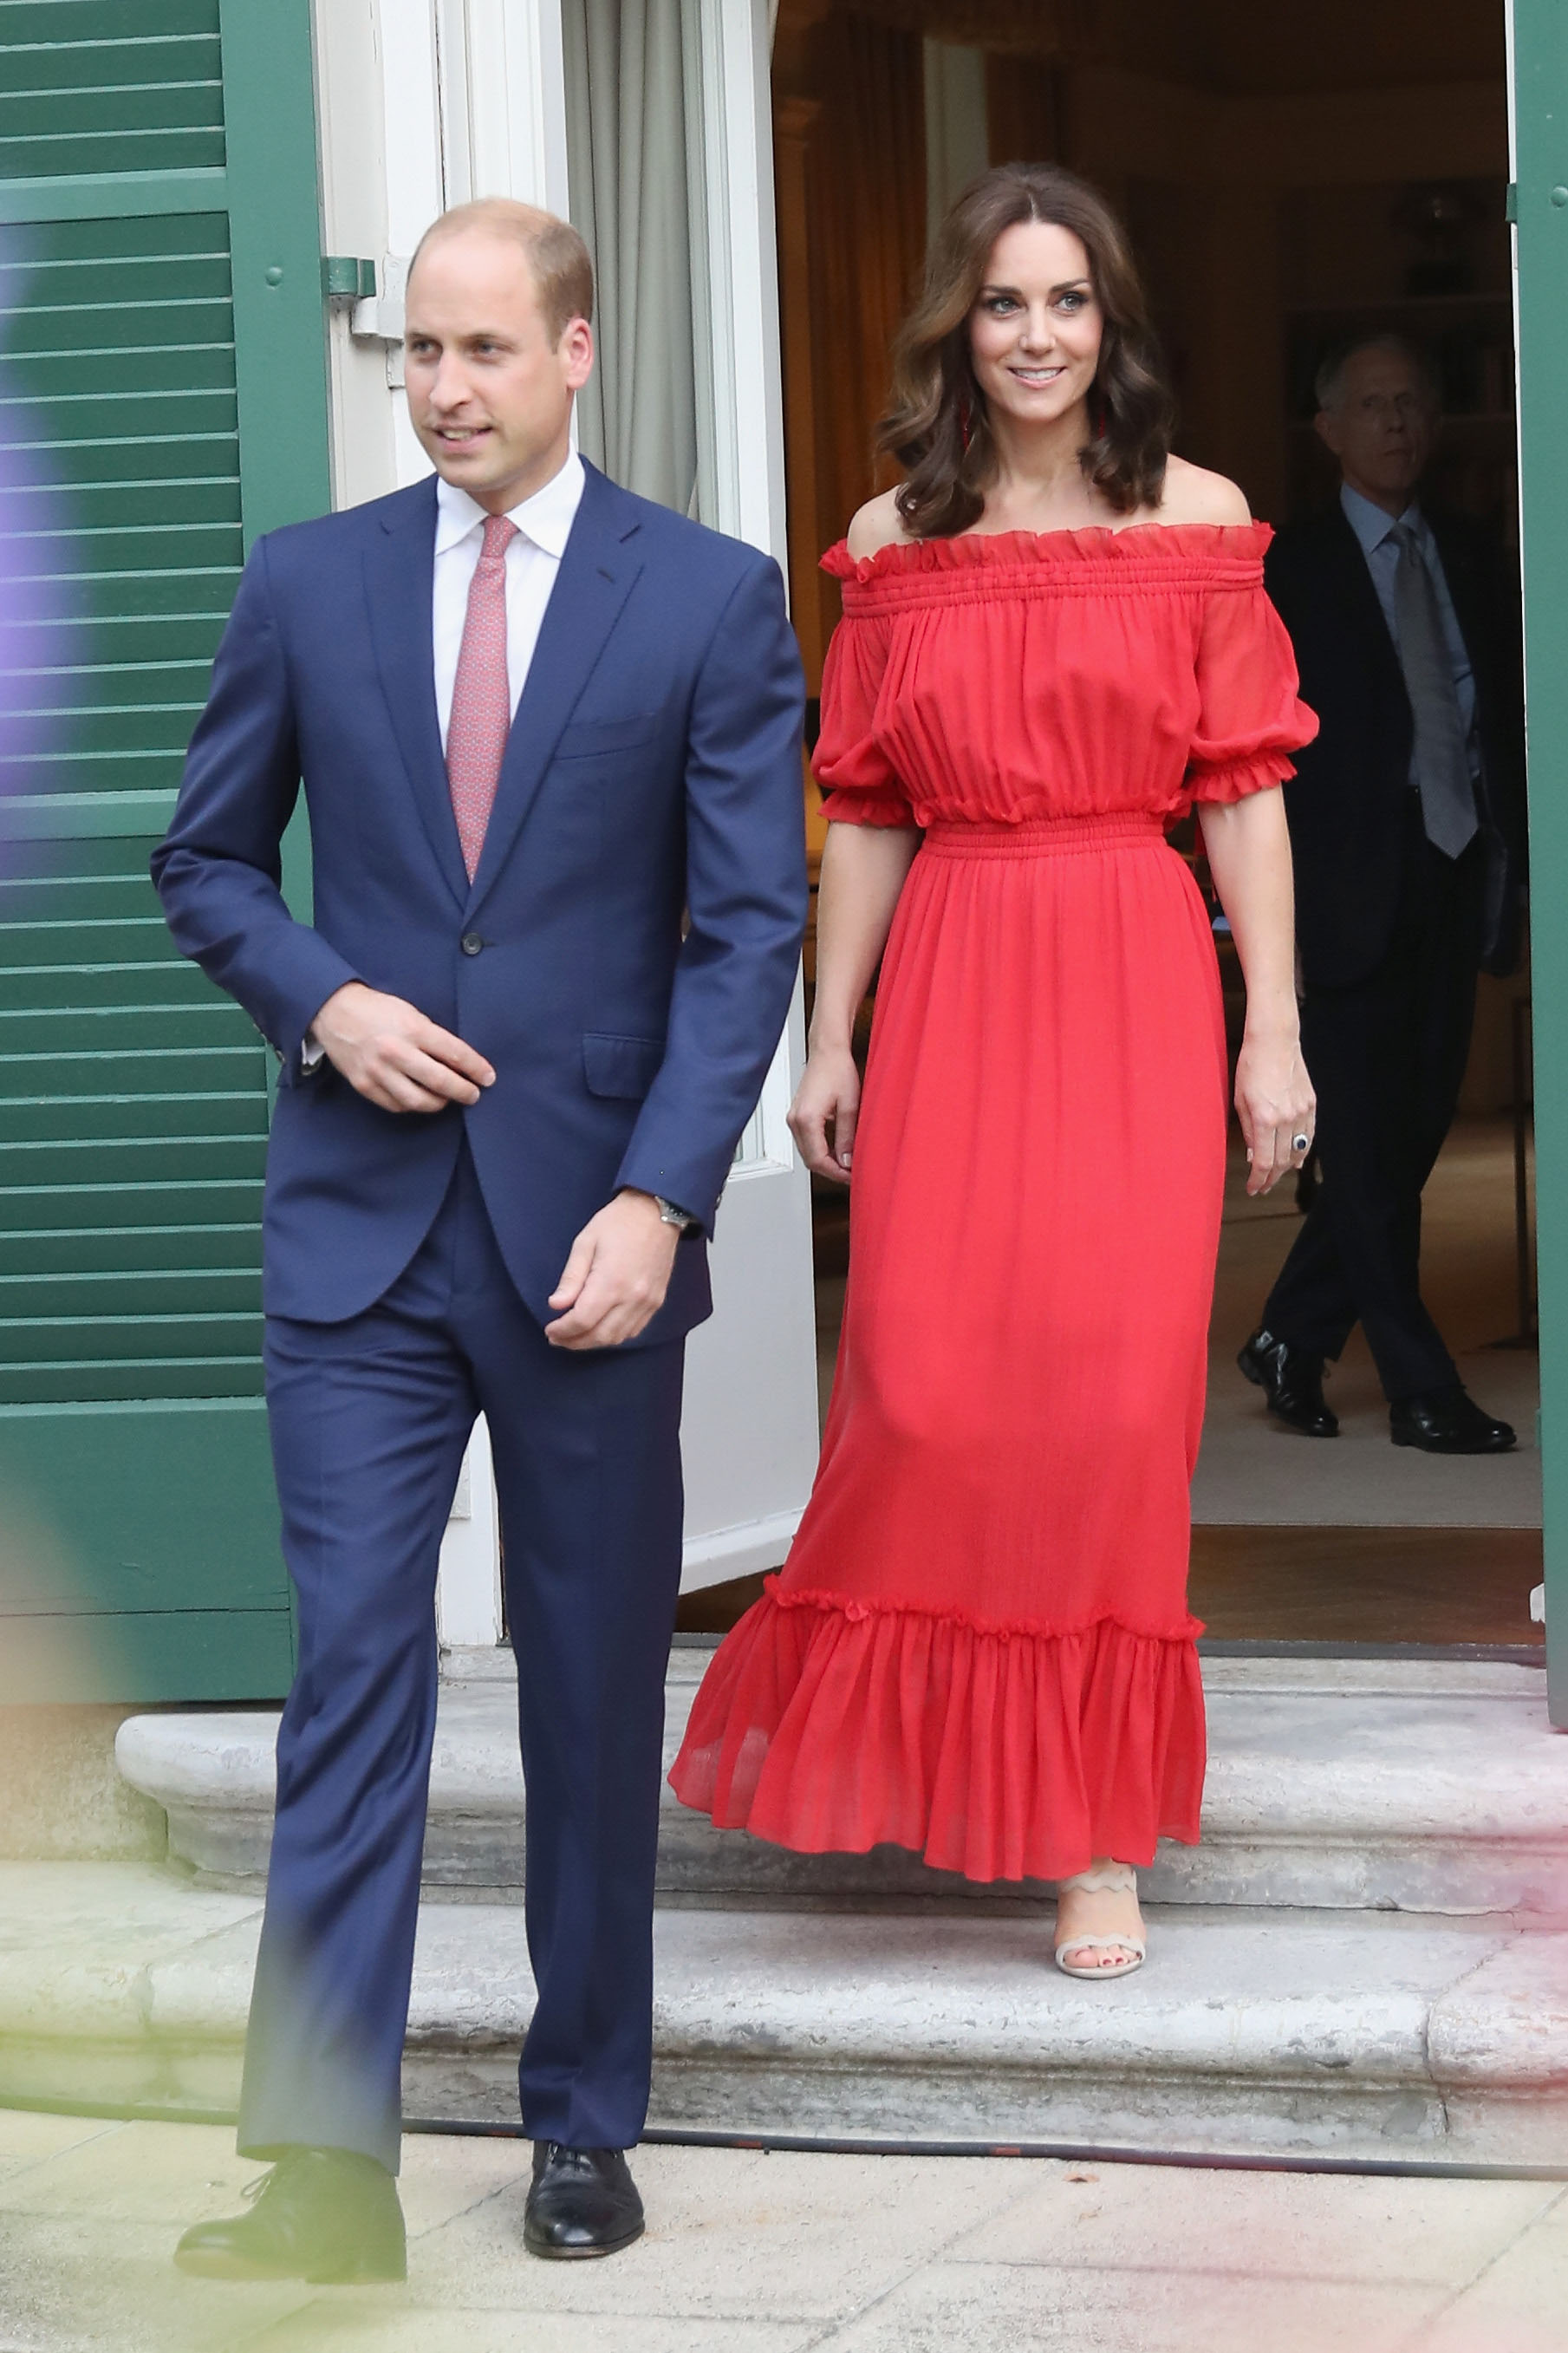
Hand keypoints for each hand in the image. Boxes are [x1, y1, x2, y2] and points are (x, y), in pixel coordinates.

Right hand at [312, 982, 494, 1113]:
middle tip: (473, 1095)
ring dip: (439, 1103)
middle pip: (440, 1081)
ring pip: (418, 1100)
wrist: (334, 1011)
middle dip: (463, 1091)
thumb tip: (459, 1061)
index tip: (488, 1077)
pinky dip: (413, 1105)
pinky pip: (396, 1105)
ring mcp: (378, 1071)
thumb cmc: (378, 1009)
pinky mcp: (364, 1084)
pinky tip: (421, 1099)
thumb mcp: (410, 1012)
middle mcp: (396, 1051)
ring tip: (447, 1099)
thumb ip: (433, 1036)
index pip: (454, 1053)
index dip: (476, 1068)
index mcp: (412, 1029)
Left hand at [546, 1190, 680, 1349]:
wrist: (656, 1212)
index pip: (582, 1321)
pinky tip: (600, 1329)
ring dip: (594, 1342)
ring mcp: (647, 1302)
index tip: (550, 1331)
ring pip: (617, 1338)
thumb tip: (556, 1305)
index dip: (563, 1331)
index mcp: (611, 1282)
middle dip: (575, 1342)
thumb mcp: (585, 1243)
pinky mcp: (657, 1301)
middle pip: (599, 1336)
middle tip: (558, 1338)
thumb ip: (571, 1278)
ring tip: (576, 1336)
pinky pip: (634, 1330)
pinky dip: (614, 1335)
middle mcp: (632, 1297)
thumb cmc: (618, 1222)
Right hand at [788, 1043, 859, 1184]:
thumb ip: (847, 1137)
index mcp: (806, 1119)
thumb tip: (847, 1161)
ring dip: (826, 1162)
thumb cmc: (838, 1070)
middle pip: (810, 1159)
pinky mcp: (797, 1116)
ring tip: (847, 1164)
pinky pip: (806, 1142)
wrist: (827, 1052)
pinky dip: (821, 1151)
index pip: (818, 1159)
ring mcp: (793, 1118)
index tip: (851, 1176)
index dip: (836, 1173)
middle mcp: (795, 1120)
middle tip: (852, 1174)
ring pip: (807, 1152)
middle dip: (831, 1170)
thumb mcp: (850, 1107)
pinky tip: (837, 1151)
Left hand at [1235, 1031, 1315, 1196]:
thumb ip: (1248, 1132)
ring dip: (1287, 1168)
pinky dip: (1302, 1150)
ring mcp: (1302, 1112)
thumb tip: (1254, 1156)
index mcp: (1264, 1119)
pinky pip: (1308, 1135)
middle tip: (1262, 1186)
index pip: (1264, 1162)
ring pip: (1298, 1150)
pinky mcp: (1311, 1104)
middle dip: (1271, 1178)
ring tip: (1276, 1176)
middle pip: (1282, 1161)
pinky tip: (1296, 1160)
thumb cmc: (1250, 1067)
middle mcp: (1286, 1118)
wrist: (1274, 1042)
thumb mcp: (1240, 1101)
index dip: (1258, 1180)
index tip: (1253, 1189)